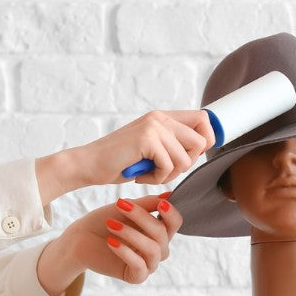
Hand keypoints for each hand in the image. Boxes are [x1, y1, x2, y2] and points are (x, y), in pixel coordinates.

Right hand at [35, 110, 215, 203]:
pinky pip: (169, 166)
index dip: (207, 140)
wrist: (89, 165)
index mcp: (163, 117)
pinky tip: (141, 175)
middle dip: (187, 163)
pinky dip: (157, 178)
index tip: (192, 156)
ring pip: (186, 159)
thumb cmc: (121, 162)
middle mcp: (160, 118)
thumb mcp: (153, 149)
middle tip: (166, 170)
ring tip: (150, 173)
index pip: (204, 119)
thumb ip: (173, 143)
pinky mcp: (146, 139)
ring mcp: (153, 127)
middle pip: (201, 142)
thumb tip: (205, 146)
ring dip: (170, 174)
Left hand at [36, 193, 182, 295]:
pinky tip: (111, 242)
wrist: (80, 239)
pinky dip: (125, 252)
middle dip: (141, 218)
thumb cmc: (104, 221)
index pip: (175, 223)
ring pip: (152, 250)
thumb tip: (169, 196)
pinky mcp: (136, 276)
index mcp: (159, 231)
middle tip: (119, 205)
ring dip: (131, 234)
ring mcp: (149, 264)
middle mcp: (158, 249)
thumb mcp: (126, 208)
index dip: (171, 214)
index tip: (159, 204)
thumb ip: (147, 204)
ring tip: (111, 224)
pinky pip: (139, 266)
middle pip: (162, 234)